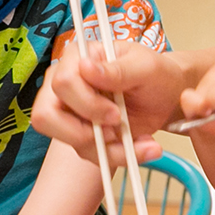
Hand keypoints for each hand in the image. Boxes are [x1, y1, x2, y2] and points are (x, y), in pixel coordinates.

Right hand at [33, 45, 185, 165]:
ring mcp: (70, 112)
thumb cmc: (155, 74)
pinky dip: (116, 156)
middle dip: (84, 131)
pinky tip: (140, 147)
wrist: (167, 98)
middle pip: (47, 115)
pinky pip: (87, 154)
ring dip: (107, 149)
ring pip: (67, 141)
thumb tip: (85, 67)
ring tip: (138, 141)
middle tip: (117, 130)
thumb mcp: (145, 67)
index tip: (116, 113)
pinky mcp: (80, 134)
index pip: (62, 82)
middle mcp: (65, 85)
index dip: (87, 103)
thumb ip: (116, 70)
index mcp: (77, 58)